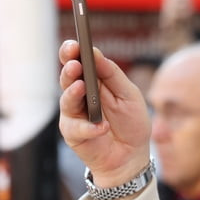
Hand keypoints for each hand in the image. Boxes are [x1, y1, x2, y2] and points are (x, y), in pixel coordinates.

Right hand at [58, 40, 151, 189]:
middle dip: (69, 68)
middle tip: (74, 63)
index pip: (78, 61)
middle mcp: (79, 95)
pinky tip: (102, 127)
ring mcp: (74, 114)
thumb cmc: (131, 123)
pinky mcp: (73, 134)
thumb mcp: (130, 95)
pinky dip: (90, 127)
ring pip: (66, 100)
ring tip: (80, 86)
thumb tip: (95, 53)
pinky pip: (77, 128)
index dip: (74, 51)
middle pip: (68, 77)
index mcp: (93, 81)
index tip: (75, 43)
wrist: (132, 156)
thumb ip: (112, 75)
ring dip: (73, 93)